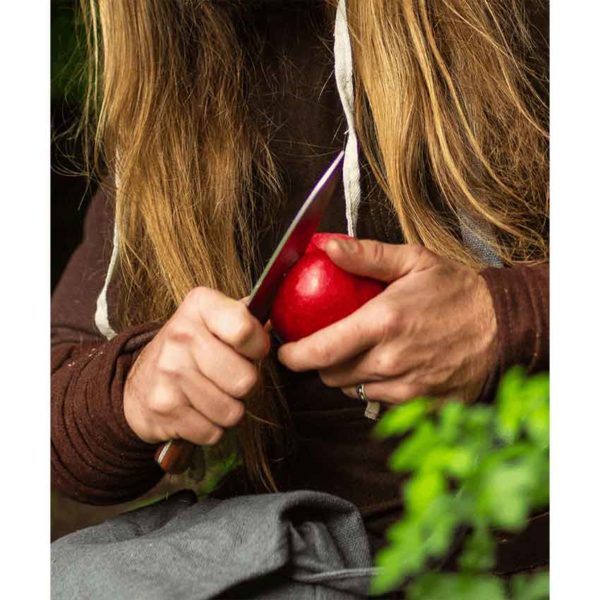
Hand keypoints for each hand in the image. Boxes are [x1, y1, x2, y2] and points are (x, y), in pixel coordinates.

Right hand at [124, 288, 269, 444]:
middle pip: (246, 380)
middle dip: (245, 386)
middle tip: (229, 378)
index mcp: (200, 305)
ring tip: (212, 394)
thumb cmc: (191, 349)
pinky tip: (196, 411)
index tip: (251, 349)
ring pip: (232, 412)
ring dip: (229, 410)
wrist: (138, 383)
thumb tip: (279, 320)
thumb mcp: (214, 319)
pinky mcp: (163, 408)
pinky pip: (213, 432)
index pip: (246, 329)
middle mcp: (181, 334)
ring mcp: (169, 372)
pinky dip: (210, 428)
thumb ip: (247, 316)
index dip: (258, 346)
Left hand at [278, 239, 496, 403]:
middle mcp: (391, 360)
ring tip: (360, 351)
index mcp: (383, 323)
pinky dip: (373, 386)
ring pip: (352, 390)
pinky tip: (386, 365)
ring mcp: (406, 387)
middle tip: (326, 343)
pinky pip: (379, 401)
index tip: (284, 350)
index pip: (320, 351)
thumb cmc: (457, 291)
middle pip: (330, 375)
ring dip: (347, 374)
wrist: (503, 326)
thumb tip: (327, 247)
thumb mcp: (413, 261)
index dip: (293, 355)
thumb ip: (366, 256)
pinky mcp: (421, 405)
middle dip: (319, 362)